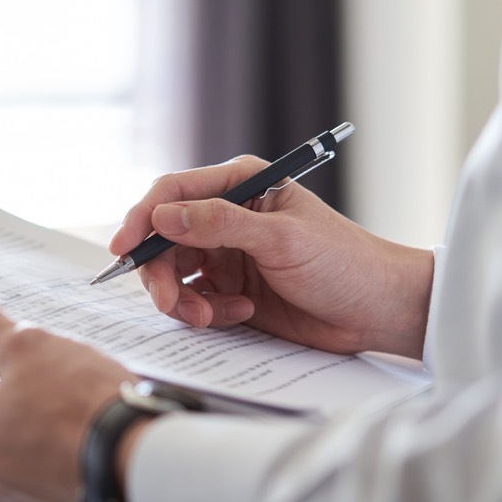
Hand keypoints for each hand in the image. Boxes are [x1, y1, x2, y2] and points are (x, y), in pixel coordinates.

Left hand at [0, 284, 136, 501]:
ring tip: (73, 416)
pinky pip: (52, 493)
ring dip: (33, 439)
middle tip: (41, 377)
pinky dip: (64, 472)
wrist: (147, 470)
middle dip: (2, 398)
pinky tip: (91, 452)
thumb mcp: (28, 346)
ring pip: (15, 463)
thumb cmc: (82, 406)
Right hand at [111, 157, 433, 357]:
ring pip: (173, 274)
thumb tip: (163, 217)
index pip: (173, 193)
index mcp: (241, 186)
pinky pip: (194, 301)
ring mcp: (226, 255)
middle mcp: (227, 217)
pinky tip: (241, 314)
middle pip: (163, 240)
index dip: (142, 219)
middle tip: (171, 302)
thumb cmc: (344, 262)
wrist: (377, 311)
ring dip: (184, 299)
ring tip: (211, 315)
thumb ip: (219, 224)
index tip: (124, 249)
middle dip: (161, 274)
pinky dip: (207, 313)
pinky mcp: (230, 290)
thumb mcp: (281, 238)